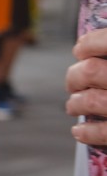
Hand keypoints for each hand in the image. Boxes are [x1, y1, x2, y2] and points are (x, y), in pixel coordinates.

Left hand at [67, 29, 106, 147]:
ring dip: (76, 104)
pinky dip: (87, 132)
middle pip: (91, 71)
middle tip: (72, 82)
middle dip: (75, 77)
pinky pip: (104, 132)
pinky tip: (78, 131)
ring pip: (92, 101)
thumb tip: (90, 44)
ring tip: (73, 105)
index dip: (89, 43)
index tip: (80, 49)